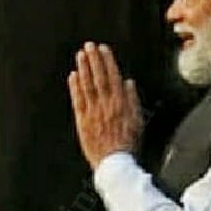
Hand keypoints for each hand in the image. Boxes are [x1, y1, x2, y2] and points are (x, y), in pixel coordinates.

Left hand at [68, 42, 142, 169]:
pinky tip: (73, 76)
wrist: (115, 164)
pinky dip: (75, 88)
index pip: (113, 76)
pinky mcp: (83, 122)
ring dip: (84, 69)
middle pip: (99, 78)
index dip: (107, 61)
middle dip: (94, 60)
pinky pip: (78, 101)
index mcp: (121, 103)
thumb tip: (128, 82)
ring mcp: (93, 113)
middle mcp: (106, 105)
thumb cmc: (128, 144)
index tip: (103, 49)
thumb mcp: (138, 121)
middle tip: (89, 46)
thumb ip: (132, 100)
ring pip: (87, 86)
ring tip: (80, 56)